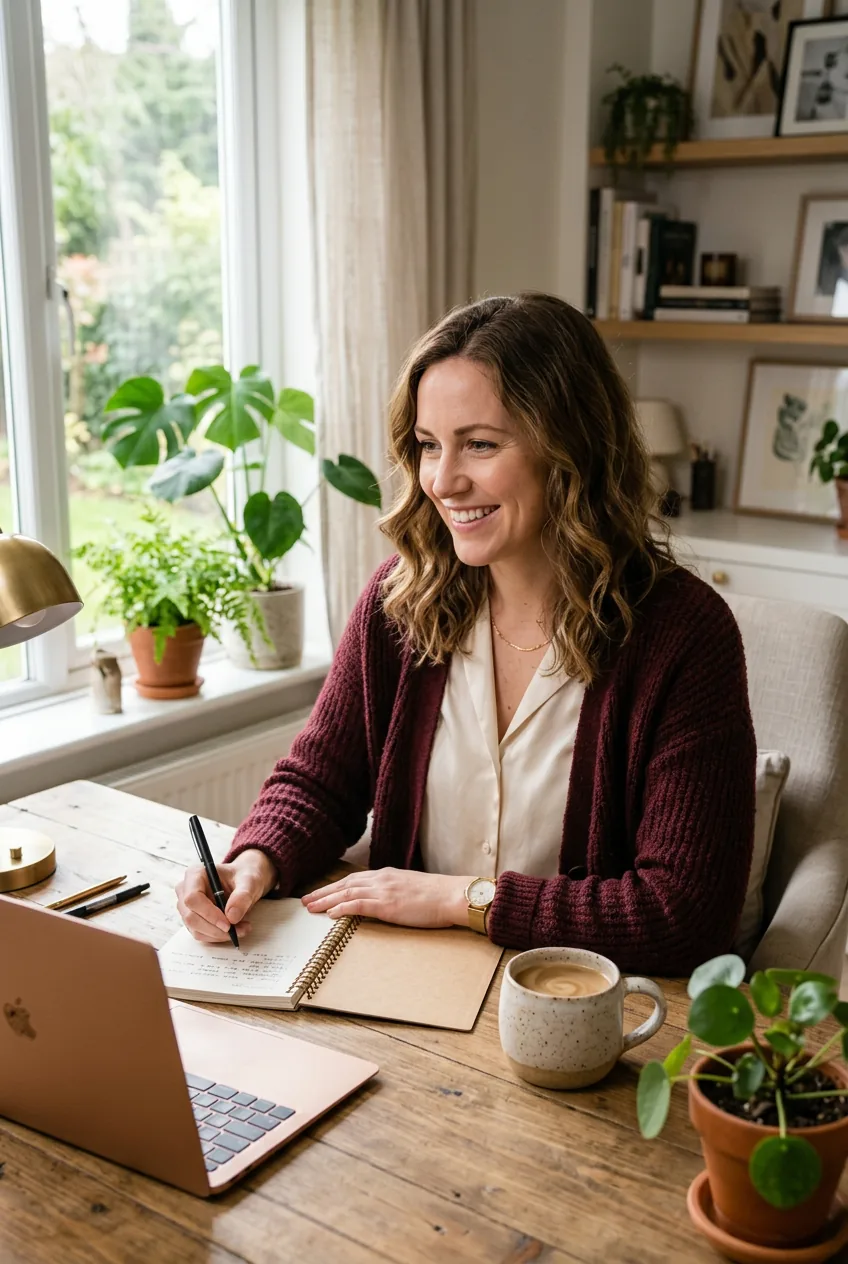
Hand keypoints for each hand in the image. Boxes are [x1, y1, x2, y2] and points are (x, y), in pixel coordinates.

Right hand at [175, 848, 278, 941]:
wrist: (243, 882)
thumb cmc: (243, 876)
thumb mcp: (249, 881)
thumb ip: (242, 896)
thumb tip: (232, 917)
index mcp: (195, 874)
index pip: (192, 898)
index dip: (209, 914)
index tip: (228, 924)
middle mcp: (185, 890)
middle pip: (191, 917)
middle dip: (216, 929)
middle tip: (239, 930)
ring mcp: (187, 907)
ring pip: (196, 929)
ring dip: (219, 934)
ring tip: (242, 929)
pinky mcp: (193, 920)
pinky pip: (201, 934)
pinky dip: (218, 936)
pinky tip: (235, 930)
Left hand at [302, 868, 474, 928]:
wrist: (451, 895)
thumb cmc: (437, 896)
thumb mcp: (411, 889)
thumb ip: (394, 892)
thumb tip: (384, 902)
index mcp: (387, 875)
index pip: (354, 879)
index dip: (334, 886)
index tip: (320, 893)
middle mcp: (382, 879)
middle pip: (345, 884)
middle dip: (324, 892)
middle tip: (306, 900)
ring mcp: (384, 891)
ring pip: (347, 893)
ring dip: (326, 900)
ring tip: (311, 908)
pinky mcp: (387, 904)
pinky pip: (358, 904)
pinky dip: (342, 907)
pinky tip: (330, 914)